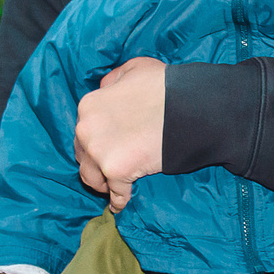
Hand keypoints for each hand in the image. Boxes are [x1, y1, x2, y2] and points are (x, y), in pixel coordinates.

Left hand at [76, 57, 167, 211]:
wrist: (190, 107)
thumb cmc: (166, 86)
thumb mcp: (134, 69)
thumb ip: (113, 80)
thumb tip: (106, 89)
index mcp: (88, 105)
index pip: (83, 131)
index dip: (95, 140)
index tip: (107, 147)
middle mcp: (86, 130)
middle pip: (83, 155)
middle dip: (95, 162)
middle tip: (110, 167)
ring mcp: (100, 152)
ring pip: (91, 178)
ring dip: (102, 183)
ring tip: (113, 186)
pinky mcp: (117, 172)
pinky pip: (115, 194)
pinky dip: (119, 201)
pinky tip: (121, 205)